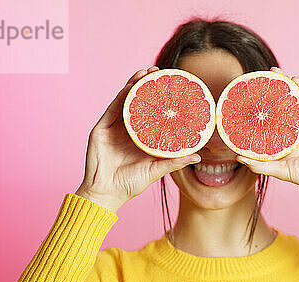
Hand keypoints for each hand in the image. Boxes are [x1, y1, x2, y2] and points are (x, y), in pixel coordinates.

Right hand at [75, 66, 200, 212]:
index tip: (173, 86)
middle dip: (147, 85)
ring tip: (146, 72)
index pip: (152, 113)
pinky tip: (130, 86)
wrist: (106, 193)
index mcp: (141, 138)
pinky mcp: (102, 128)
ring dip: (134, 84)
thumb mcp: (156, 171)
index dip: (160, 99)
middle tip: (159, 71)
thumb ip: (174, 162)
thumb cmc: (130, 184)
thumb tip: (197, 157)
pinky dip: (122, 96)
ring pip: (125, 100)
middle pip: (139, 102)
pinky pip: (113, 108)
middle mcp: (128, 129)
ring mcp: (114, 127)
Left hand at [235, 66, 298, 197]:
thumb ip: (260, 164)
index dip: (272, 95)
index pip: (281, 107)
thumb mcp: (281, 169)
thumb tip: (237, 157)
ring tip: (292, 80)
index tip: (259, 85)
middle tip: (273, 72)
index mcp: (294, 131)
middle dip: (286, 81)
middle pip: (295, 95)